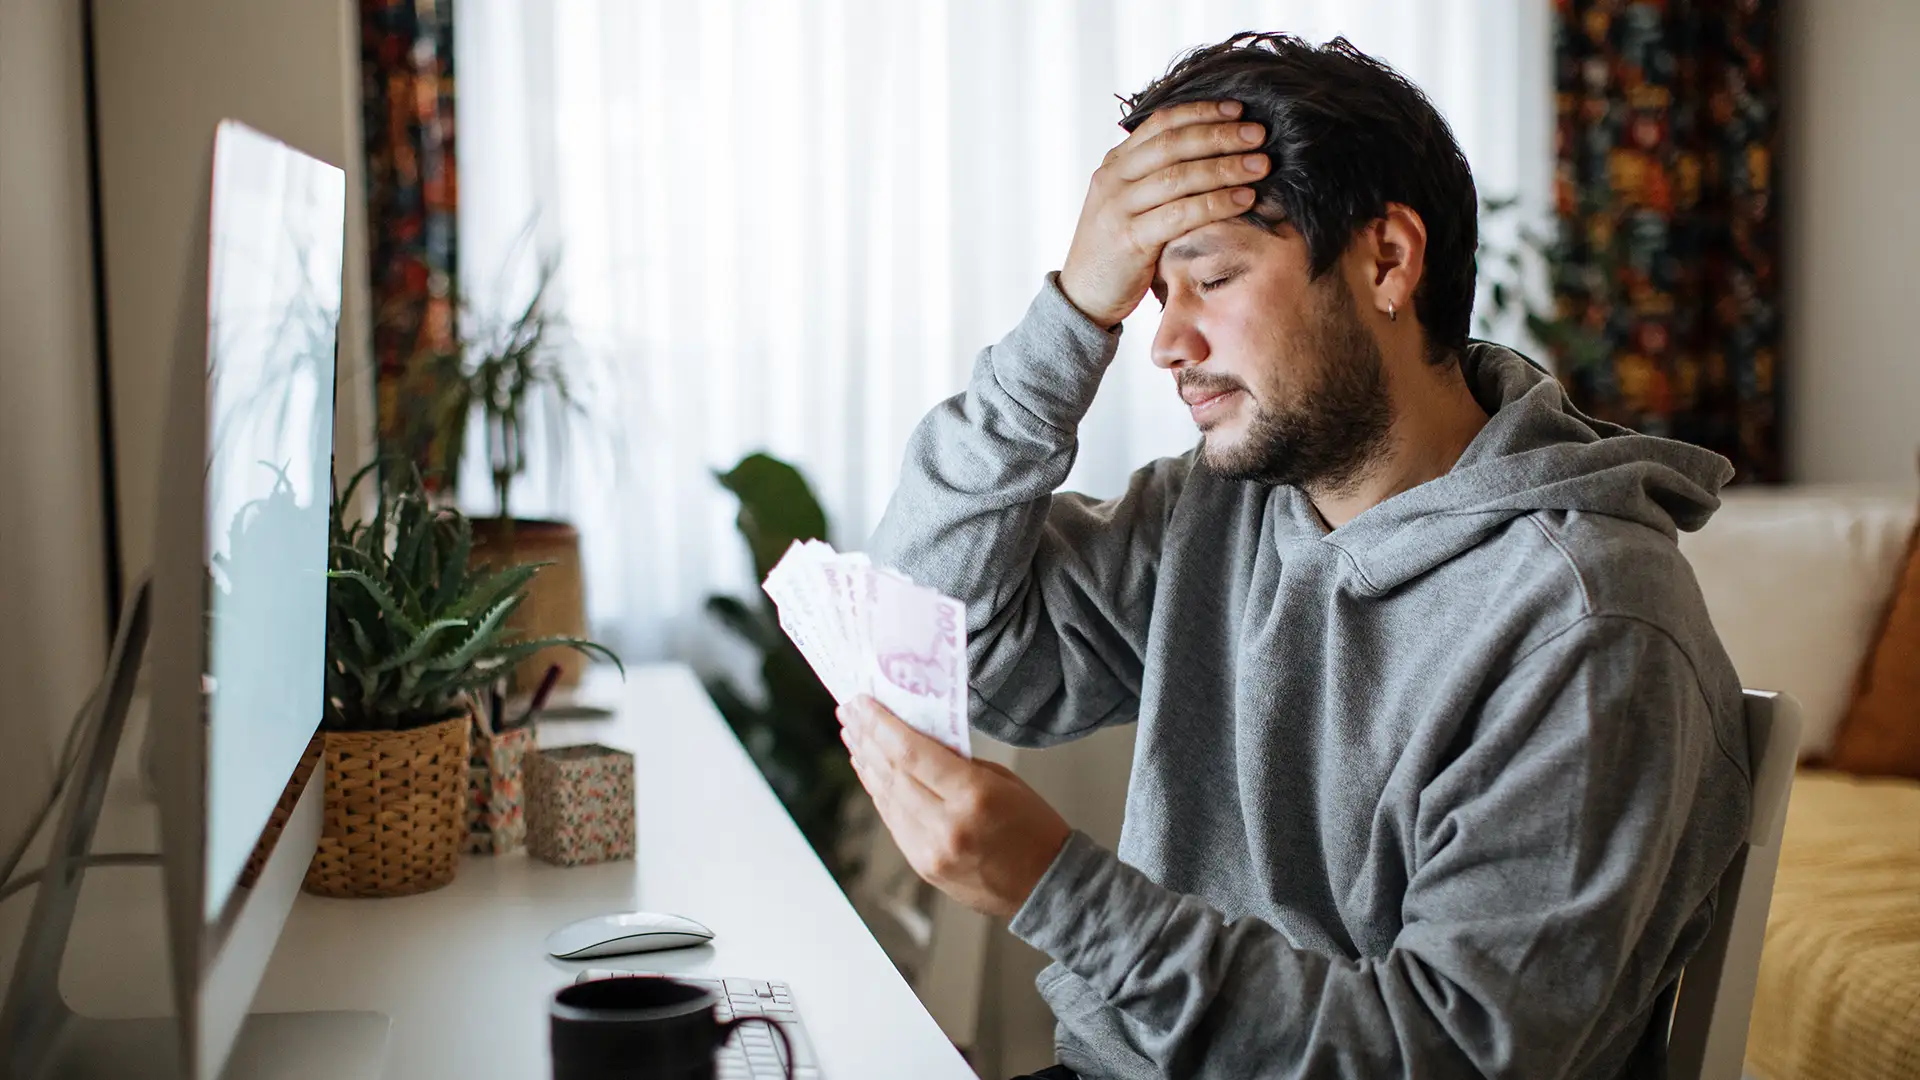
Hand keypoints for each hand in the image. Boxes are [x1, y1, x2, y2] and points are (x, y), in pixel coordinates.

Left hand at [838, 696, 1071, 919]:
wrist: (1047, 887)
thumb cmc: (1035, 828)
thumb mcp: (1003, 780)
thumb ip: (957, 761)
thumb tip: (916, 740)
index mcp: (972, 796)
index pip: (911, 753)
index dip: (880, 725)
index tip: (860, 702)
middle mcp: (945, 826)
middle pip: (892, 773)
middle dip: (866, 738)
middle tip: (849, 712)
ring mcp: (929, 850)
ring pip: (885, 798)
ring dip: (865, 763)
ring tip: (853, 736)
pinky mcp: (922, 865)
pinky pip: (892, 821)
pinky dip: (878, 793)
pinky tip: (870, 772)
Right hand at [1057, 99, 1269, 326]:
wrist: (1082, 298)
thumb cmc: (1117, 251)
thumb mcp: (1129, 205)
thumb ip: (1155, 179)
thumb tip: (1210, 155)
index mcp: (1114, 164)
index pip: (1160, 124)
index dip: (1201, 112)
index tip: (1239, 110)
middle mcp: (1113, 180)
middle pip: (1173, 144)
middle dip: (1221, 136)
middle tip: (1259, 134)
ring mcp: (1117, 209)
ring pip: (1178, 177)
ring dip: (1225, 168)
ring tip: (1261, 165)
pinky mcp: (1129, 240)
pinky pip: (1180, 215)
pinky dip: (1216, 204)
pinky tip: (1244, 200)